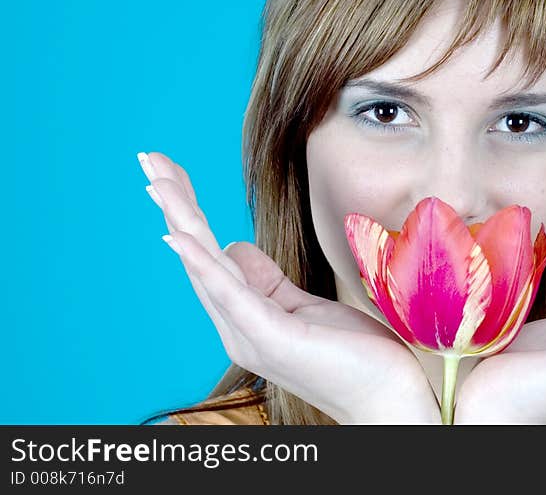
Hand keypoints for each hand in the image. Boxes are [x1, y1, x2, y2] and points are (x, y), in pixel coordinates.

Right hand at [137, 151, 440, 424]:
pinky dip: (202, 263)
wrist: (386, 397)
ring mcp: (249, 335)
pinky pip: (229, 295)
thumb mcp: (303, 304)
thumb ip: (267, 280)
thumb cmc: (351, 353)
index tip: (171, 171)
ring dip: (180, 221)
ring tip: (157, 182)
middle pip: (197, 254)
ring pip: (205, 267)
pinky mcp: (269, 339)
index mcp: (245, 315)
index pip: (209, 254)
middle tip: (148, 158)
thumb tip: (234, 246)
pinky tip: (180, 236)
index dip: (189, 212)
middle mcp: (237, 326)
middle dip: (174, 205)